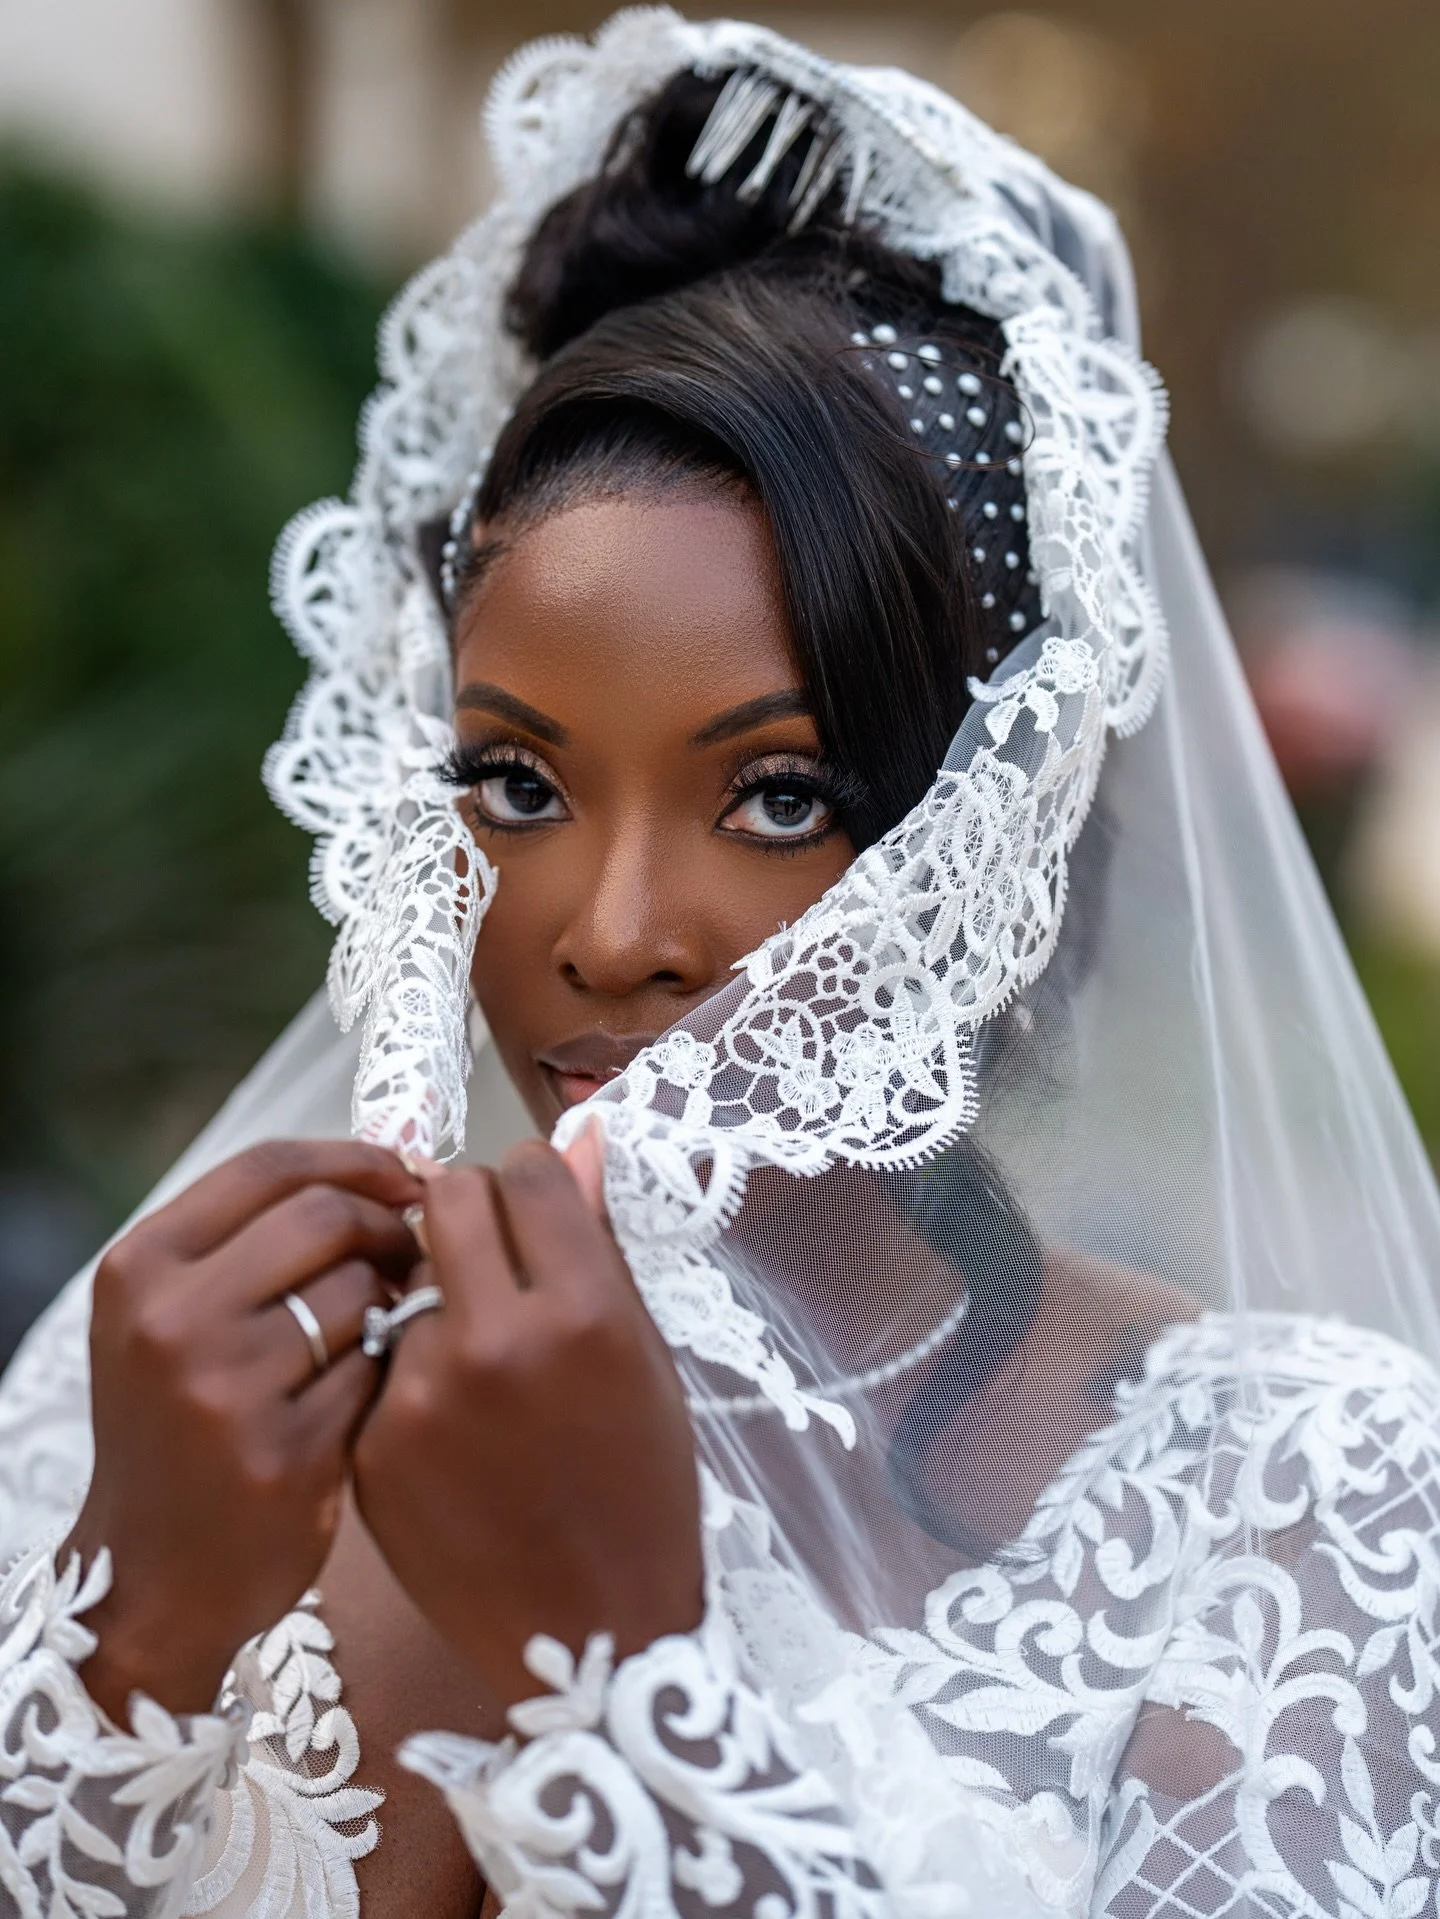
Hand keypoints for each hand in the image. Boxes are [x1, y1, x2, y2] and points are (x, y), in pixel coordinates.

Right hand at [66, 1139, 423, 1720]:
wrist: (149, 1575)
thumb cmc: (180, 1426)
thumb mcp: (175, 1315)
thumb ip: (255, 1236)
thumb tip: (388, 1162)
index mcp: (142, 1266)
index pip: (268, 1164)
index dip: (356, 1157)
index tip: (409, 1173)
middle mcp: (171, 1319)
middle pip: (325, 1216)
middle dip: (388, 1226)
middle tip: (413, 1252)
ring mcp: (223, 1389)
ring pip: (359, 1292)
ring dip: (392, 1301)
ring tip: (384, 1329)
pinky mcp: (280, 1454)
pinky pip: (375, 1371)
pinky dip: (389, 1373)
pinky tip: (372, 1395)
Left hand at [352, 1133, 703, 1712]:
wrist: (592, 1637)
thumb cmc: (642, 1488)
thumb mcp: (645, 1356)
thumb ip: (600, 1242)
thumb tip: (581, 1137)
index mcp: (585, 1312)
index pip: (526, 1171)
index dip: (532, 1182)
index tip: (535, 1211)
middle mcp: (499, 1341)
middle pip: (445, 1197)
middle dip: (468, 1211)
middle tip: (492, 1258)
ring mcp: (425, 1397)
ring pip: (407, 1278)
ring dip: (436, 1294)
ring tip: (481, 1365)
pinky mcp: (374, 1446)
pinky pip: (381, 1359)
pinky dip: (408, 1371)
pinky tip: (453, 1425)